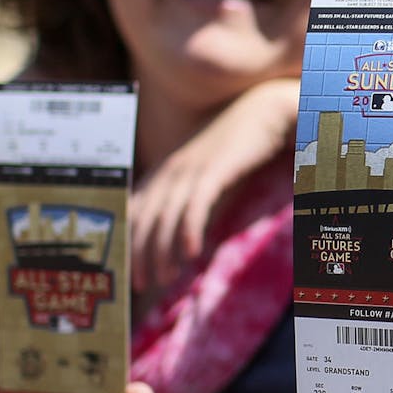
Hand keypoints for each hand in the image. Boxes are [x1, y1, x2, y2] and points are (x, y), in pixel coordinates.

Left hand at [131, 77, 299, 290]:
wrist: (264, 110)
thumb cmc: (237, 140)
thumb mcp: (204, 164)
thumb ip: (188, 187)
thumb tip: (180, 221)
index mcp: (165, 169)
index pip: (134, 211)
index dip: (128, 241)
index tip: (130, 268)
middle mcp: (170, 170)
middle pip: (144, 219)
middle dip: (139, 254)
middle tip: (144, 283)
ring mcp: (191, 169)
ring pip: (165, 218)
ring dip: (162, 251)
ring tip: (166, 276)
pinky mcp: (214, 170)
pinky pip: (195, 206)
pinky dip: (189, 231)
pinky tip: (192, 253)